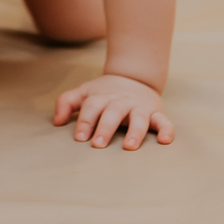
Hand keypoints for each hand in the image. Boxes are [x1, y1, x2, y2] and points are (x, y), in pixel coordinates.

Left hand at [54, 73, 173, 149]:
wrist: (134, 77)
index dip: (85, 121)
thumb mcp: (84, 92)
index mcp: (102, 97)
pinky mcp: (156, 112)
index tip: (80, 138)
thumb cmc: (104, 93)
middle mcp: (121, 101)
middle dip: (106, 128)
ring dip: (135, 132)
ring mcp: (139, 107)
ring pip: (139, 118)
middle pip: (113, 112)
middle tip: (98, 145)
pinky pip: (164, 121)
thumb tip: (57, 122)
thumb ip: (67, 102)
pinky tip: (166, 141)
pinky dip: (167, 129)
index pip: (92, 106)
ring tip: (130, 146)